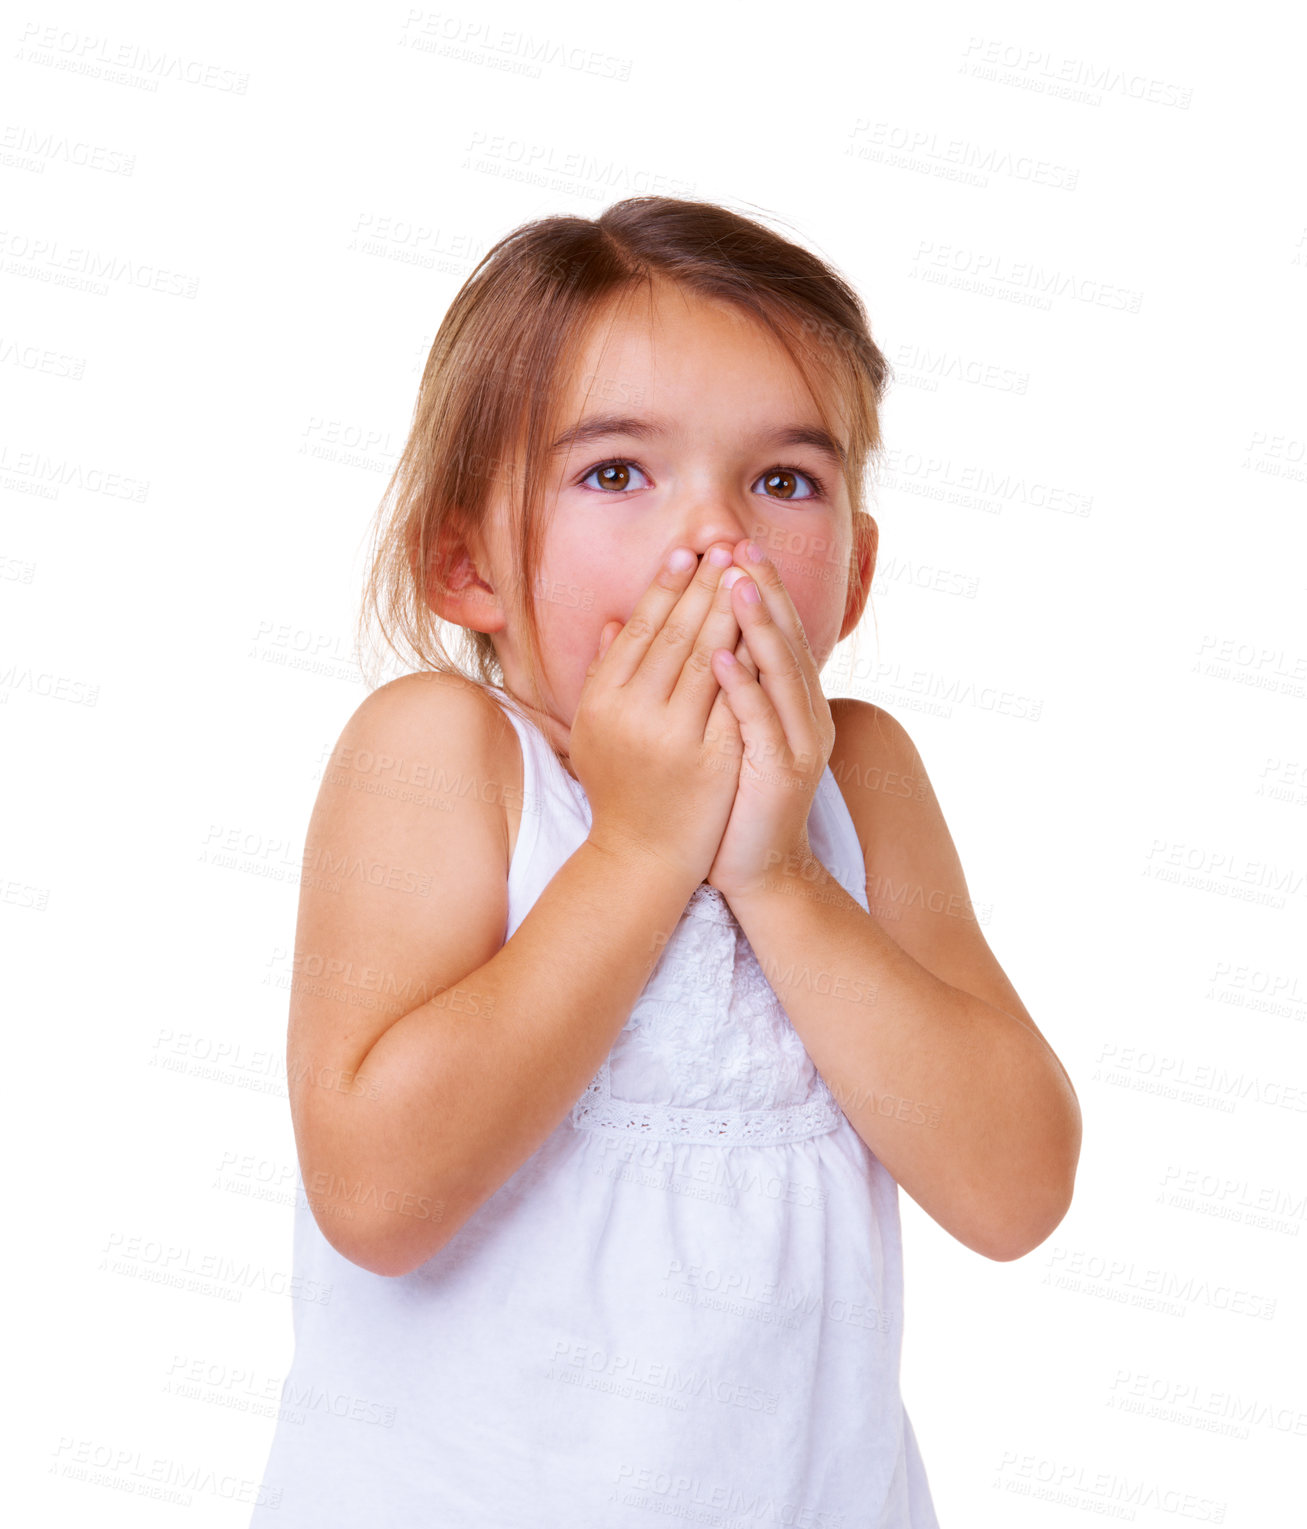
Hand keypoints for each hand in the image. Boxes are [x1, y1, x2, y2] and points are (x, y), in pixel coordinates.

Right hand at [567, 545, 747, 889]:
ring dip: (731, 610)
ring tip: (747, 575)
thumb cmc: (620, 789)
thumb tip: (614, 622)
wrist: (641, 858)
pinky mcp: (711, 760)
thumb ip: (605, 674)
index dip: (665, 587)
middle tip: (726, 546)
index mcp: (603, 700)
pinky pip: (735, 700)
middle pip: (676, 634)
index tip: (688, 553)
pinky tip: (763, 632)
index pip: (640, 629)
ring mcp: (673, 737)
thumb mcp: (598, 729)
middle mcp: (632, 714)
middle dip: (704, 586)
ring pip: (709, 659)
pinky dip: (749, 662)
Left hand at [701, 540, 834, 902]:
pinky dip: (742, 687)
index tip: (733, 545)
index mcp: (793, 701)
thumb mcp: (728, 731)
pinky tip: (721, 657)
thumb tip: (701, 638)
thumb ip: (722, 685)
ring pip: (779, 672)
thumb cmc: (734, 799)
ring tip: (734, 584)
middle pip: (786, 639)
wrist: (758, 869)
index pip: (777, 631)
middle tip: (740, 545)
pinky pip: (760, 721)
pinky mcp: (782, 773)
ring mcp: (799, 743)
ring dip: (758, 625)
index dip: (759, 587)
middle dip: (763, 590)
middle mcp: (806, 715)